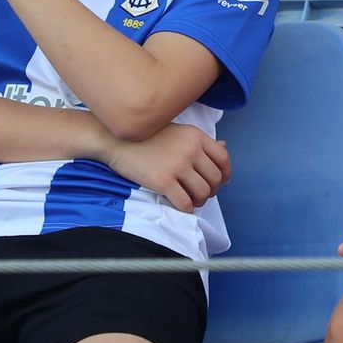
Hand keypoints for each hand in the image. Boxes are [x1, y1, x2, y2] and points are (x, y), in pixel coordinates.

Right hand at [100, 121, 230, 212]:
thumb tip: (225, 146)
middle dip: (212, 190)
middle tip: (201, 194)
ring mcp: (177, 165)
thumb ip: (201, 142)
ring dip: (200, 201)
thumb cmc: (148, 136)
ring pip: (203, 192)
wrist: (117, 139)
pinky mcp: (163, 180)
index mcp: (196, 136)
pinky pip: (185, 203)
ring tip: (191, 200)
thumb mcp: (179, 132)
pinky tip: (181, 206)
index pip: (224, 158)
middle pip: (215, 178)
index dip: (225, 174)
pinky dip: (187, 209)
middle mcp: (191, 149)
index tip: (220, 182)